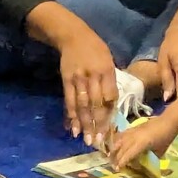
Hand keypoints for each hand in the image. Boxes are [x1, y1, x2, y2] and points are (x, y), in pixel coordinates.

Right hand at [59, 28, 117, 146]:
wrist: (73, 36)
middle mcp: (92, 76)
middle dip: (98, 124)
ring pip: (82, 105)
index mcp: (107, 70)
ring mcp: (78, 79)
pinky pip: (69, 101)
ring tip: (86, 139)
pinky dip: (70, 115)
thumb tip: (110, 104)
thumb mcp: (108, 60)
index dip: (110, 114)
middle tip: (99, 142)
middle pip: (96, 104)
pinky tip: (72, 128)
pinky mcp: (66, 80)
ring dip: (84, 124)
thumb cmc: (95, 49)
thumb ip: (110, 82)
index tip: (112, 130)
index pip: (110, 96)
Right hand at [108, 116, 176, 170]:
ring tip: (110, 156)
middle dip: (116, 157)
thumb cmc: (166, 137)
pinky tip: (114, 144)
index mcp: (141, 143)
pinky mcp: (133, 127)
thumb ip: (150, 158)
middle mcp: (134, 137)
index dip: (122, 162)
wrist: (167, 121)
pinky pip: (122, 134)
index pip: (128, 154)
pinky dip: (117, 140)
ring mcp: (132, 131)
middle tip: (112, 166)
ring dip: (114, 148)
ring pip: (119, 140)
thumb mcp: (159, 151)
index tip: (117, 169)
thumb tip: (143, 164)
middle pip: (122, 148)